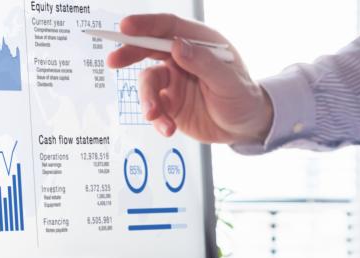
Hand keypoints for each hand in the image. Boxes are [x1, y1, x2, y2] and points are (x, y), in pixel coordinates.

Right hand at [105, 14, 273, 143]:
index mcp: (200, 43)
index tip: (126, 27)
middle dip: (130, 54)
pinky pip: (154, 108)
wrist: (246, 128)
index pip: (169, 27)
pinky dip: (157, 119)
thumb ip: (204, 63)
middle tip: (114, 61)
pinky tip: (168, 129)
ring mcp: (174, 80)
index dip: (146, 25)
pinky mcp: (170, 103)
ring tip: (155, 116)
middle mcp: (183, 58)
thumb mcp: (229, 81)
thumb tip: (178, 46)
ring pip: (148, 83)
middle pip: (149, 48)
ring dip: (147, 100)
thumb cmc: (244, 98)